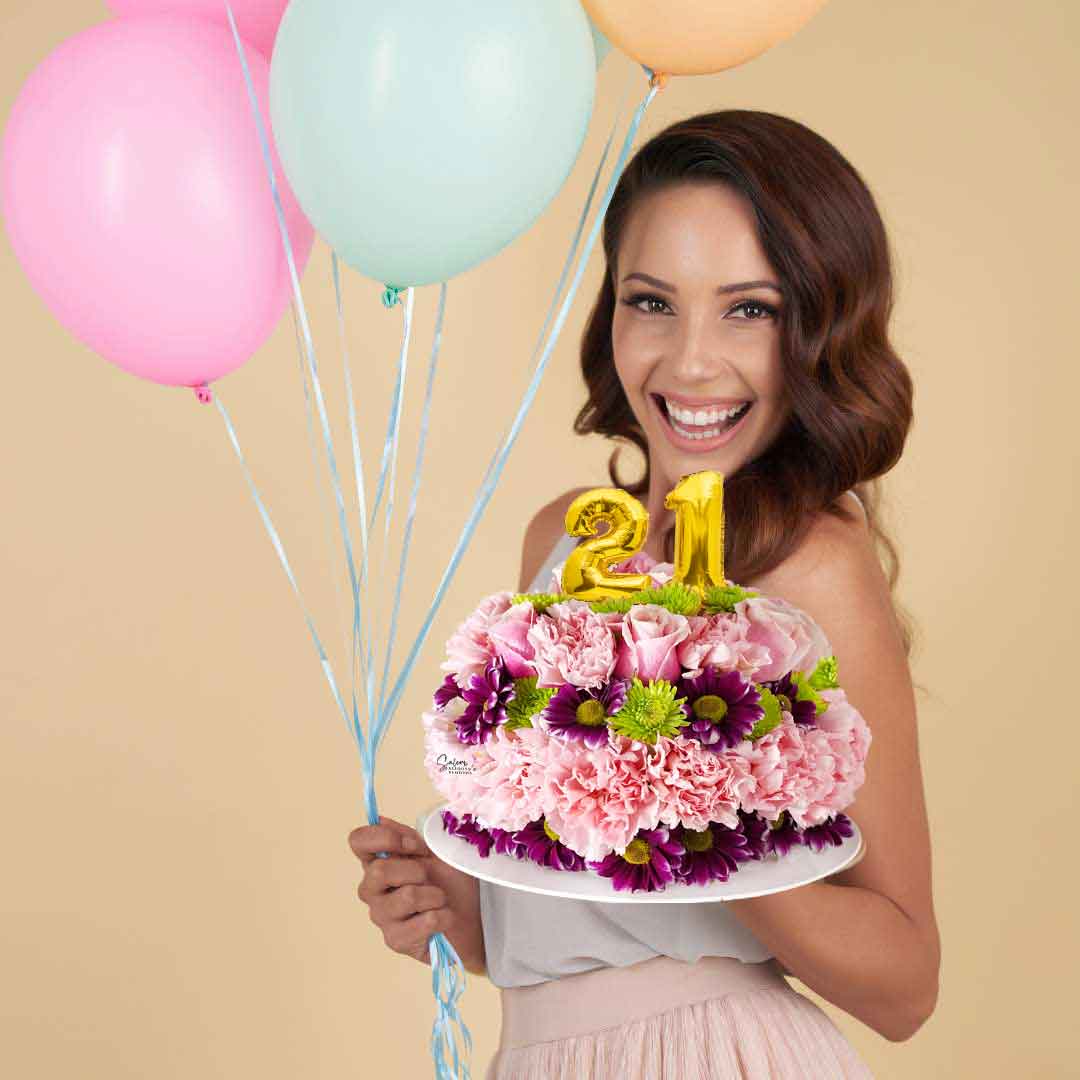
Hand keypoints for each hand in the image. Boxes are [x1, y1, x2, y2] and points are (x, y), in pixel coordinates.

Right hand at [349, 816, 454, 964]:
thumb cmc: (449, 883)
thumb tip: (380, 820)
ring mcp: (381, 917)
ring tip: (440, 900)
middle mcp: (372, 890)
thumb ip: (406, 836)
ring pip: (407, 896)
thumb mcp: (433, 851)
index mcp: (377, 862)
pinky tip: (444, 918)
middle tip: (431, 877)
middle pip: (379, 871)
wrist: (468, 918)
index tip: (415, 845)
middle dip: (416, 870)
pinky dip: (444, 916)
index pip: (357, 841)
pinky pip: (425, 920)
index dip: (385, 838)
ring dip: (435, 895)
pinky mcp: (396, 941)